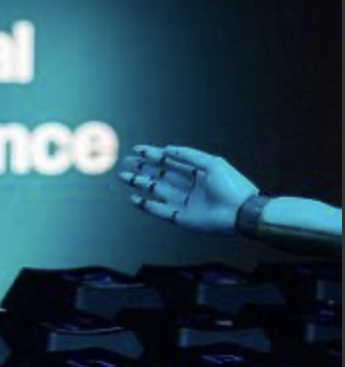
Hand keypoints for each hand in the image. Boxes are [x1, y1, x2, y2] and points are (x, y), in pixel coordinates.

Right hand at [119, 145, 258, 235]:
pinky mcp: (181, 218)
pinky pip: (160, 211)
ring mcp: (183, 203)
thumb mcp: (212, 163)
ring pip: (157, 191)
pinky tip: (134, 199)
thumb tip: (167, 149)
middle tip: (126, 163)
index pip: (170, 162)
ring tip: (124, 177)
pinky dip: (147, 206)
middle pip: (160, 176)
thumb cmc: (231, 186)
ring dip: (141, 184)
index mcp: (196, 173)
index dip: (154, 156)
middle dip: (143, 169)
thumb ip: (189, 155)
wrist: (241, 212)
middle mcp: (188, 187)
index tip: (137, 150)